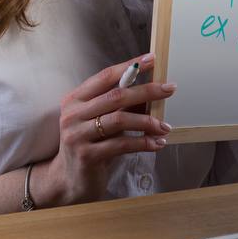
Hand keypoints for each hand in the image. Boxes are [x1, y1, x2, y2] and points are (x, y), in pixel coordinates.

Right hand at [33, 53, 176, 206]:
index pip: (104, 76)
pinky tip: (157, 144)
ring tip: (165, 126)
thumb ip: (120, 105)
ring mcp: (77, 135)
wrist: (68, 179)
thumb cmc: (89, 144)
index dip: (129, 67)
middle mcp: (73, 114)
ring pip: (120, 119)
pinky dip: (143, 143)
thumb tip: (151, 89)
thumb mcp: (101, 121)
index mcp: (75, 99)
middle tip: (169, 89)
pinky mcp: (87, 155)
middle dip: (146, 90)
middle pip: (115, 95)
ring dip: (148, 122)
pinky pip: (122, 144)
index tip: (151, 59)